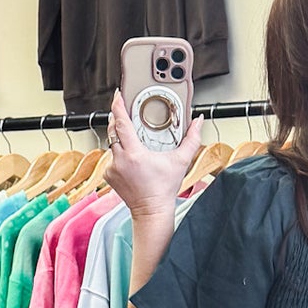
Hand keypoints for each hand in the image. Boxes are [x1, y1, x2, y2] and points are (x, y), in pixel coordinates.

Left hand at [106, 89, 202, 216]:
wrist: (152, 211)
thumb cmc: (164, 189)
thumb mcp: (181, 162)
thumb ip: (192, 139)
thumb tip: (198, 122)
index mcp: (134, 153)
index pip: (121, 123)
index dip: (118, 106)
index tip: (118, 95)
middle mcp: (119, 159)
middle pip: (113, 130)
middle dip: (118, 120)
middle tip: (126, 113)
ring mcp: (112, 168)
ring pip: (112, 143)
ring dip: (120, 139)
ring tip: (133, 143)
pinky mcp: (108, 175)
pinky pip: (111, 157)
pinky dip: (119, 154)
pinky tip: (130, 161)